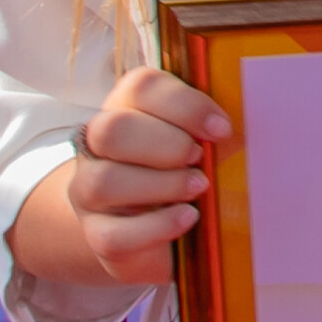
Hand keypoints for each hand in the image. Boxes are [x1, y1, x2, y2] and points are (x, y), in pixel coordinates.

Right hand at [68, 66, 230, 284]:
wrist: (154, 231)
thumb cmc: (183, 173)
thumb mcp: (200, 143)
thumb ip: (211, 128)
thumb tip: (235, 126)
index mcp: (125, 108)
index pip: (140, 87)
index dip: (185, 105)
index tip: (222, 129)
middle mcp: (96, 146)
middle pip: (111, 130)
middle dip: (166, 144)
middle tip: (199, 158)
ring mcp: (87, 191)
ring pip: (103, 182)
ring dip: (162, 185)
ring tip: (198, 188)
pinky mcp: (96, 235)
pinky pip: (113, 234)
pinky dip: (158, 226)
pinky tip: (188, 218)